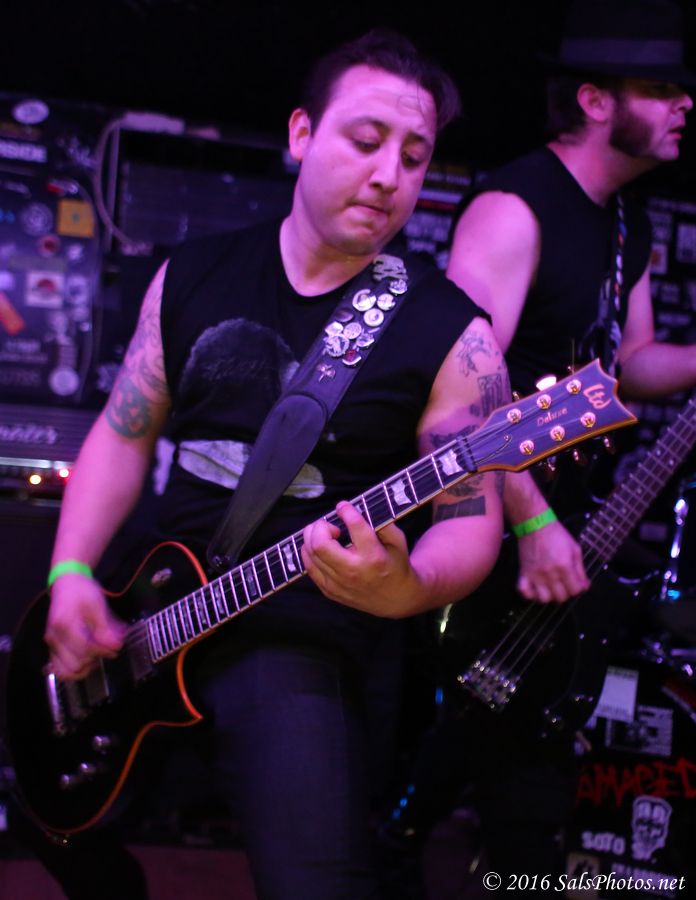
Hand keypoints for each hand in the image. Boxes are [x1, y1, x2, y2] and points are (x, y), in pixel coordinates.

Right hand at [45, 574, 126, 678]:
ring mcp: (51, 644)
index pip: (86, 648)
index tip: (117, 646)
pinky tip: (87, 660)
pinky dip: (74, 669)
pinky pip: (60, 669)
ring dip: (84, 668)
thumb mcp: (98, 605)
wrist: (66, 583)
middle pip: (76, 664)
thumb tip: (117, 646)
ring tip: (97, 656)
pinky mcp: (52, 648)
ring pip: (66, 671)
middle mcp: (54, 638)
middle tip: (107, 650)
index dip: (104, 650)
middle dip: (95, 659)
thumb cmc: (83, 592)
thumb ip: (106, 627)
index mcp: (64, 625)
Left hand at [301, 501, 421, 616]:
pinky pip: (309, 568)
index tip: (343, 506)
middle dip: (320, 526)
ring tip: (324, 534)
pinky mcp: (330, 591)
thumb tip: (358, 508)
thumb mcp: (398, 541)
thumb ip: (382, 522)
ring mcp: (339, 583)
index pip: (354, 525)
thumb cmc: (396, 565)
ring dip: (312, 537)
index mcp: (373, 555)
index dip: (346, 510)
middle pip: (320, 543)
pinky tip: (319, 547)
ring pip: (311, 554)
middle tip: (330, 525)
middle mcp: (353, 570)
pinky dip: (309, 553)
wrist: (395, 598)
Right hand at [516, 520, 589, 602]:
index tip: (576, 583)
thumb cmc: (556, 534)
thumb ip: (580, 570)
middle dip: (566, 592)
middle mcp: (550, 573)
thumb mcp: (574, 549)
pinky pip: (524, 592)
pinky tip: (535, 588)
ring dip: (549, 596)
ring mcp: (535, 574)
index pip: (575, 590)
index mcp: (564, 566)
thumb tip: (585, 586)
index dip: (578, 588)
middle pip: (561, 597)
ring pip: (544, 599)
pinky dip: (529, 594)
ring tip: (551, 587)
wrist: (535, 524)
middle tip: (564, 584)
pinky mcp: (524, 573)